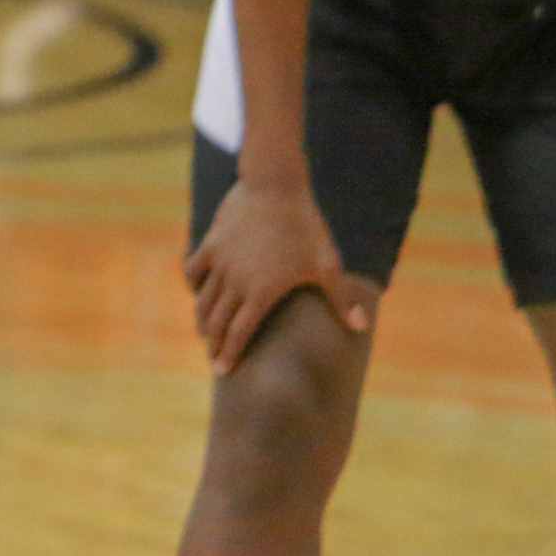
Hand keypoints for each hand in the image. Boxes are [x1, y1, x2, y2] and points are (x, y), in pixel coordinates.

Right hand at [185, 176, 372, 372]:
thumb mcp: (327, 263)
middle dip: (213, 344)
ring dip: (203, 319)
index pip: (240, 332)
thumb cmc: (305, 226)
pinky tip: (198, 292)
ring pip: (203, 299)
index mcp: (262, 291)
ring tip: (205, 333)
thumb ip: (341, 298)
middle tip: (214, 360)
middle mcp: (236, 280)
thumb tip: (362, 327)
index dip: (230, 354)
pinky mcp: (211, 243)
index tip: (223, 370)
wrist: (274, 185)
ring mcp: (220, 261)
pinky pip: (194, 269)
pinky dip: (193, 284)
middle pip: (217, 321)